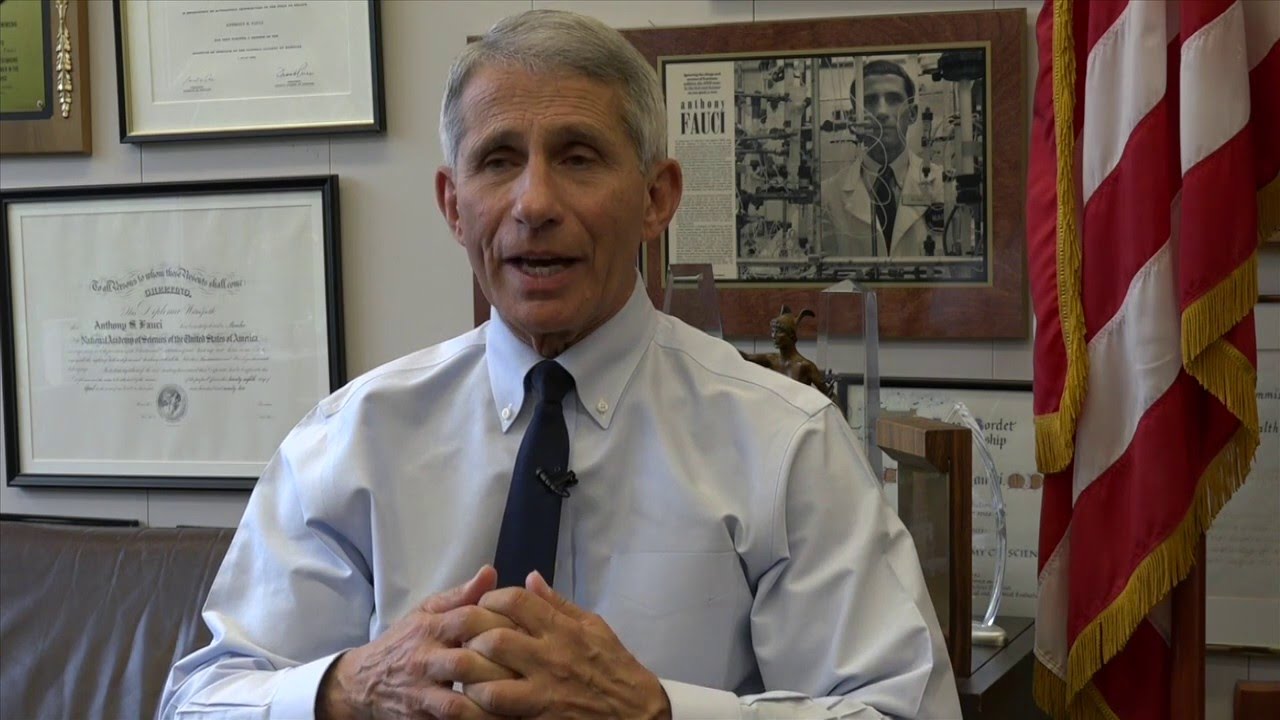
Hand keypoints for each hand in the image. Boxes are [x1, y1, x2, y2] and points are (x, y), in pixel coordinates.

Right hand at [318, 566, 521, 719]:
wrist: (362, 682)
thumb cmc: (404, 642)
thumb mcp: (426, 612)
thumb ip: (460, 595)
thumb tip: (491, 572)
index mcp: (429, 628)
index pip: (467, 620)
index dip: (500, 623)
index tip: (527, 629)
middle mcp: (423, 661)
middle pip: (465, 664)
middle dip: (499, 668)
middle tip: (531, 671)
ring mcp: (420, 694)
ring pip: (456, 704)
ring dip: (488, 705)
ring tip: (520, 703)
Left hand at [462, 572, 671, 719]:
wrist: (637, 713)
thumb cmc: (615, 666)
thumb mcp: (594, 626)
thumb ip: (558, 603)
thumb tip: (530, 578)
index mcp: (563, 630)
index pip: (515, 602)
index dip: (490, 599)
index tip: (484, 605)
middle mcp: (550, 659)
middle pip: (495, 640)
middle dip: (472, 637)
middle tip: (467, 638)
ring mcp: (543, 694)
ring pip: (489, 683)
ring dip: (471, 677)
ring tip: (468, 672)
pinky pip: (498, 713)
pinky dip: (480, 705)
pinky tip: (476, 698)